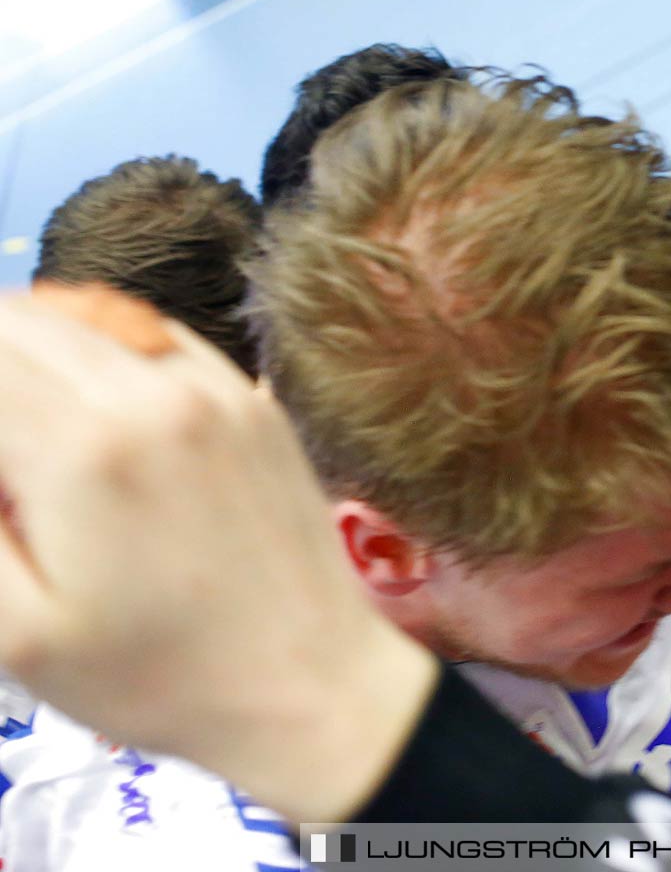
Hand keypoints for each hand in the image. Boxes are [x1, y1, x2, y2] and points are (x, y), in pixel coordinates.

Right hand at [0, 287, 436, 822]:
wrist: (310, 686)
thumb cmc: (157, 677)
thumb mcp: (16, 630)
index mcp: (84, 447)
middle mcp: (155, 394)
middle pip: (23, 322)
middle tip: (5, 460)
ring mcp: (216, 389)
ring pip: (88, 314)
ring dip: (34, 348)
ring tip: (22, 424)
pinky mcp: (254, 401)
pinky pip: (157, 336)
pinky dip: (103, 348)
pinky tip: (89, 408)